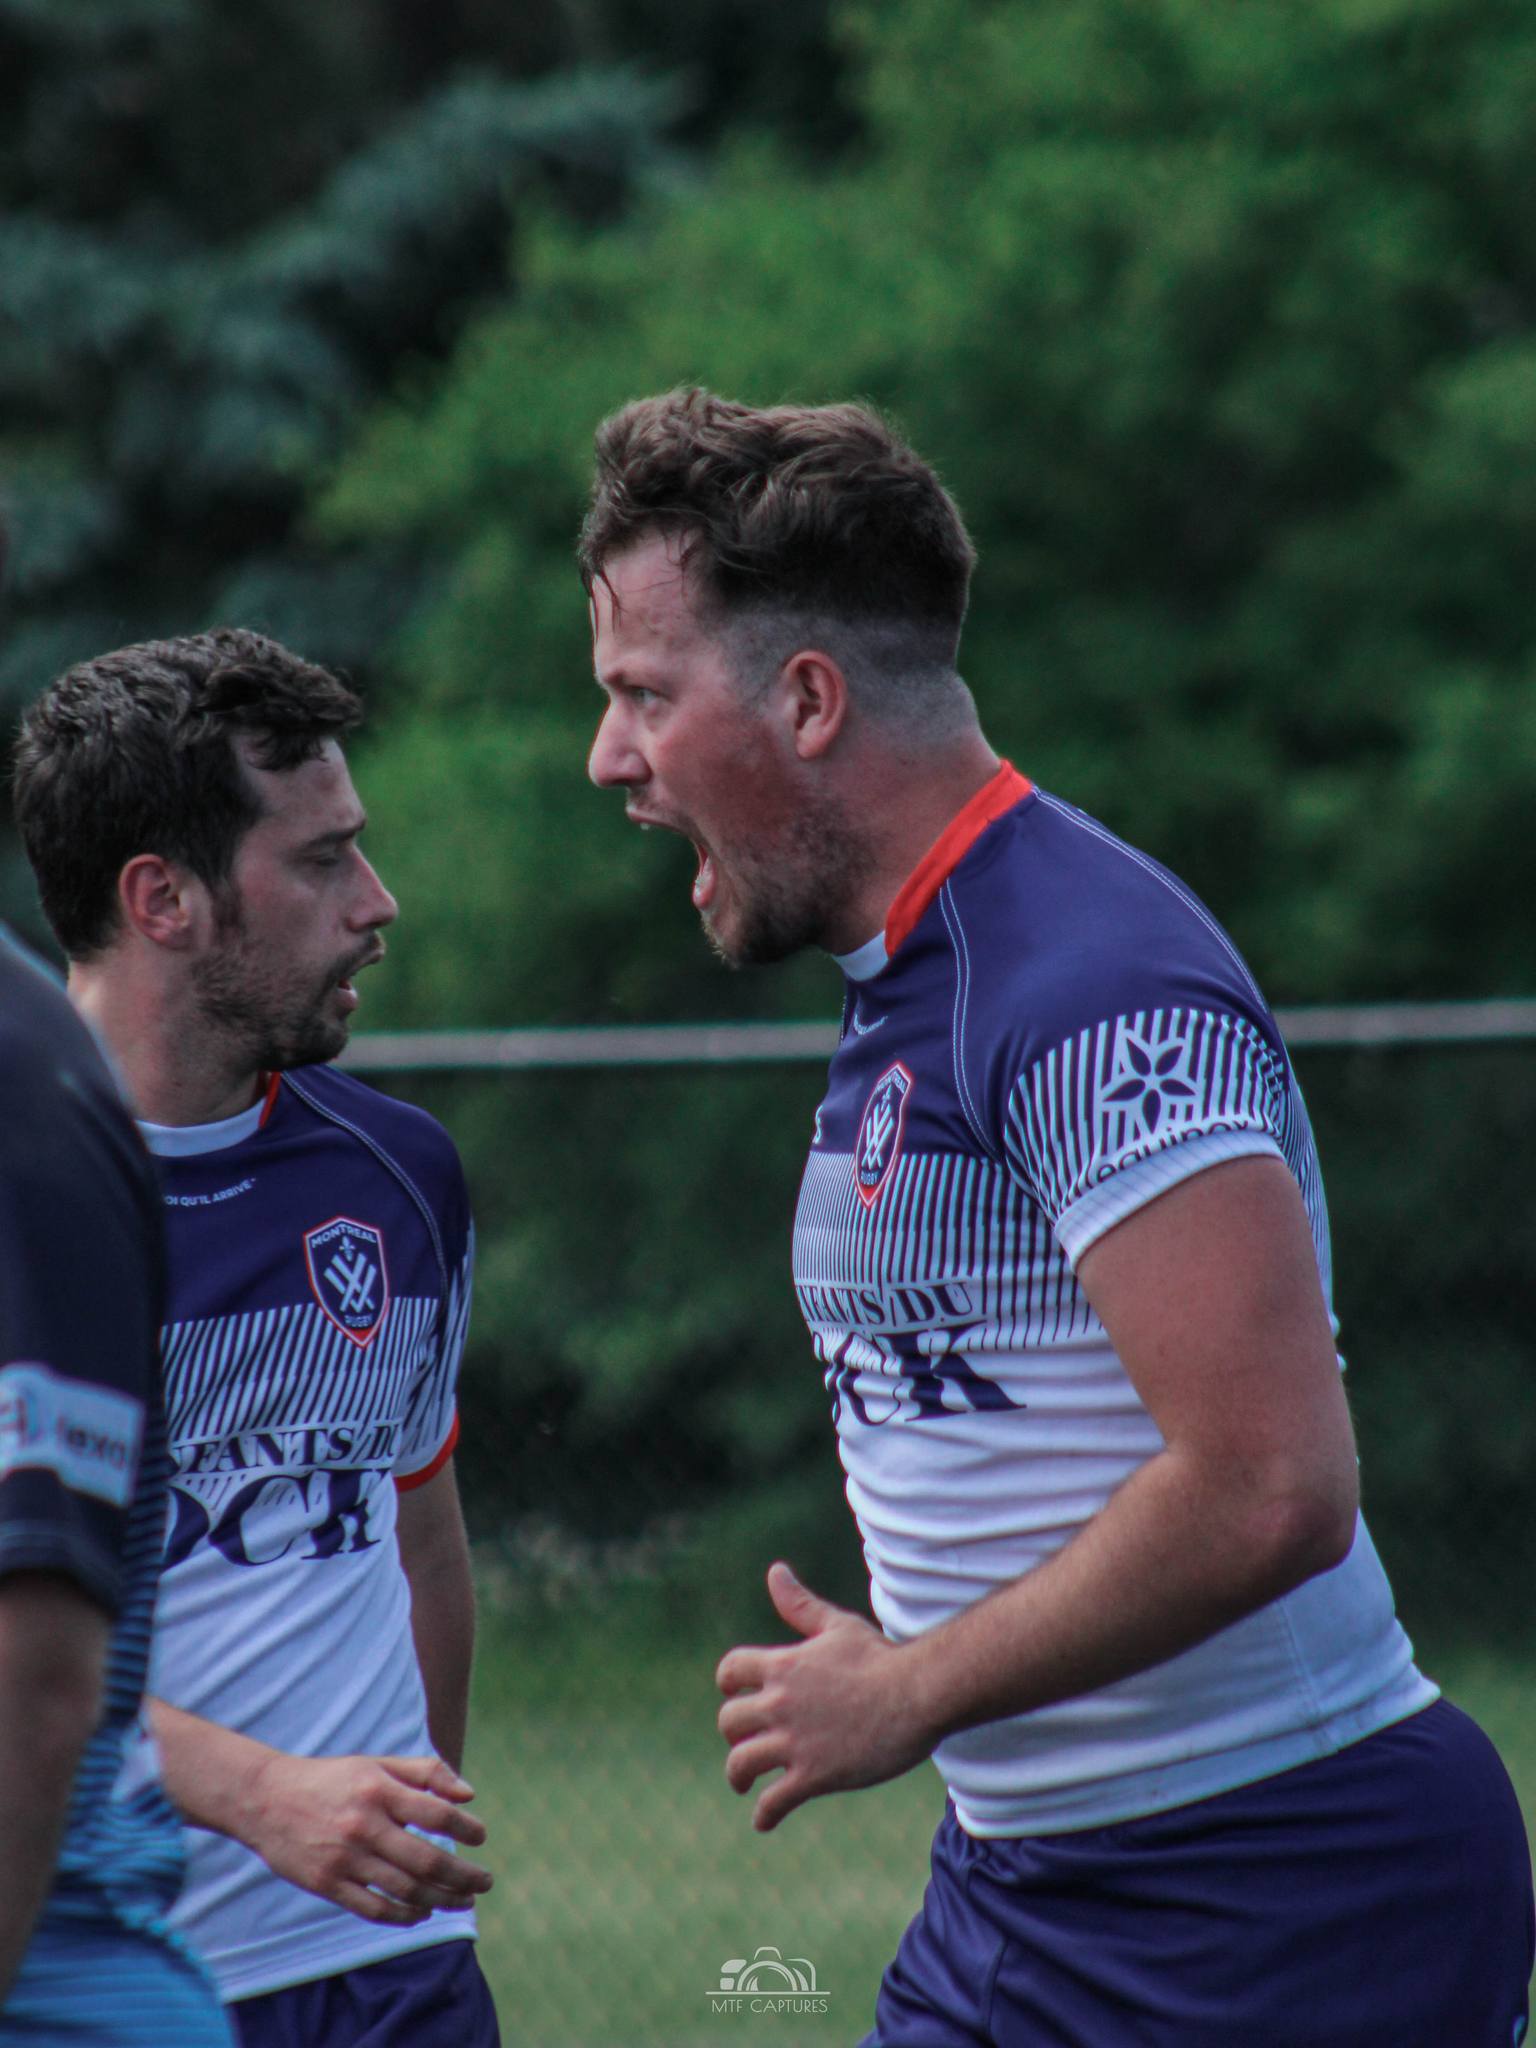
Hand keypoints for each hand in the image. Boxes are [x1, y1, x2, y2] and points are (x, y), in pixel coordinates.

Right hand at [240, 1752, 493, 1924]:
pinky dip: (403, 1916)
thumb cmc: (331, 1780)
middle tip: (484, 1882)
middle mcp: (363, 1824)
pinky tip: (423, 1913)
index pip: (436, 1813)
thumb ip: (425, 1772)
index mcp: (378, 1790)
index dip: (465, 1828)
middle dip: (462, 1875)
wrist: (265, 1799)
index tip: (480, 1836)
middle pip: (426, 1860)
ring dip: (441, 1899)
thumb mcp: (376, 1764)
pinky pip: (373, 1908)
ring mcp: (344, 1858)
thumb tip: (469, 1794)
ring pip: (405, 1889)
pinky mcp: (326, 1884)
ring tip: (463, 1901)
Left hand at [715, 1562, 933, 1832]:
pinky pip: (774, 1802)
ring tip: (743, 1783)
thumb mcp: (836, 1626)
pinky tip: (764, 1820)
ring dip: (738, 1776)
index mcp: (784, 1666)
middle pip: (730, 1721)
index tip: (736, 1694)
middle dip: (734, 1732)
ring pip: (741, 1764)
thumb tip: (774, 1571)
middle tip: (745, 1742)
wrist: (917, 1694)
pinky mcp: (814, 1775)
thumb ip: (800, 1605)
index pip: (730, 1671)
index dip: (730, 1683)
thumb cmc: (880, 1657)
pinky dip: (764, 1815)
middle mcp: (780, 1703)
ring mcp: (795, 1742)